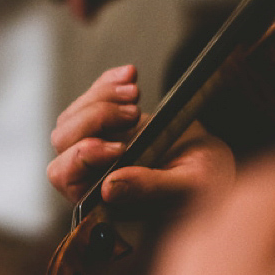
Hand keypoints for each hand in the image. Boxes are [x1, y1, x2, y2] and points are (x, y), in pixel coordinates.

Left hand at [48, 65, 233, 212]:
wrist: (211, 160)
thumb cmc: (202, 181)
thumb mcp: (188, 186)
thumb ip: (150, 189)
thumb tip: (109, 189)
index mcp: (102, 199)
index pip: (65, 176)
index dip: (81, 157)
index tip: (119, 147)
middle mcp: (91, 174)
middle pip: (63, 141)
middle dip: (95, 119)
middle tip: (133, 113)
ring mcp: (95, 146)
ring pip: (72, 116)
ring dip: (102, 98)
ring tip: (136, 94)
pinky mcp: (104, 124)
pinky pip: (89, 98)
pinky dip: (108, 83)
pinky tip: (131, 76)